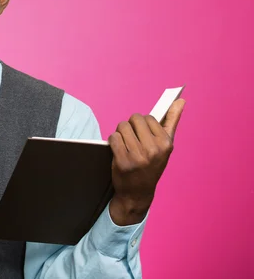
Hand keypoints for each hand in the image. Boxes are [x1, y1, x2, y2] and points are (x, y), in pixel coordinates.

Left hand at [108, 98, 185, 224]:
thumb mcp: (165, 146)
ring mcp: (138, 156)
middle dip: (131, 126)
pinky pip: (113, 137)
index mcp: (166, 144)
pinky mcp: (123, 161)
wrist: (138, 192)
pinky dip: (113, 141)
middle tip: (133, 140)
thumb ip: (171, 121)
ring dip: (121, 133)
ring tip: (126, 145)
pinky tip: (118, 151)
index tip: (143, 136)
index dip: (142, 125)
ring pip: (122, 126)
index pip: (148, 118)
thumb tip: (180, 100)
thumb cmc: (152, 164)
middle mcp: (153, 150)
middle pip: (134, 119)